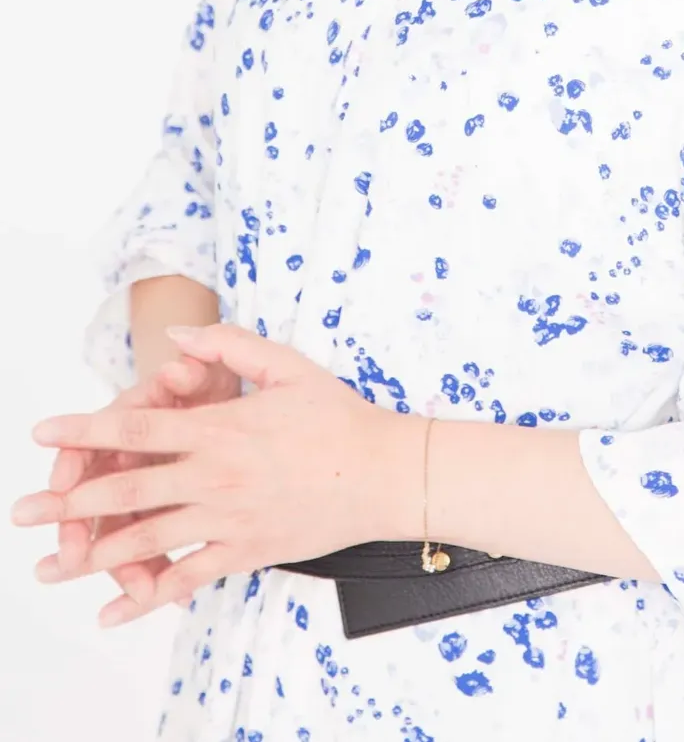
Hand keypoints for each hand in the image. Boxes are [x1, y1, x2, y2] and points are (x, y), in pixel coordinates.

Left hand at [13, 324, 424, 626]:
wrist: (381, 473)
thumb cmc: (337, 416)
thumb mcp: (287, 364)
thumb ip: (229, 346)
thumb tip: (179, 338)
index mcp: (220, 428)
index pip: (138, 427)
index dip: (86, 429)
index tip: (44, 430)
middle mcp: (214, 476)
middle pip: (127, 490)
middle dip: (68, 502)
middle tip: (23, 511)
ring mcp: (227, 519)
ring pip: (147, 540)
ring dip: (91, 555)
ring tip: (49, 568)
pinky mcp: (244, 552)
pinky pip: (187, 580)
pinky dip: (146, 599)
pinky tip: (111, 613)